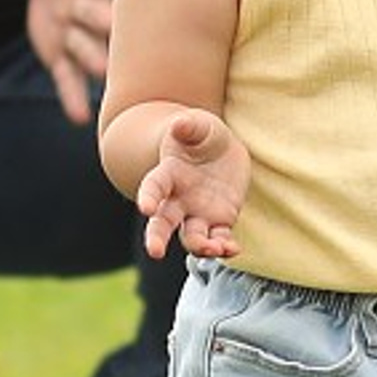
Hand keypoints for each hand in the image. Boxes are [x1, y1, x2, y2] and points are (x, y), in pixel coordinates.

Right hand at [134, 107, 248, 262]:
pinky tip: (232, 249)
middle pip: (162, 222)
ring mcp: (197, 213)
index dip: (147, 197)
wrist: (220, 149)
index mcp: (167, 174)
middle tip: (155, 252)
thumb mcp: (198, 124)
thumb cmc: (202, 134)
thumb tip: (179, 124)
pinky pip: (219, 239)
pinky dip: (224, 247)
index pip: (153, 186)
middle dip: (157, 237)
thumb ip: (189, 126)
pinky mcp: (219, 221)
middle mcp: (177, 199)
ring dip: (200, 247)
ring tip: (213, 250)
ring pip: (192, 237)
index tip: (145, 208)